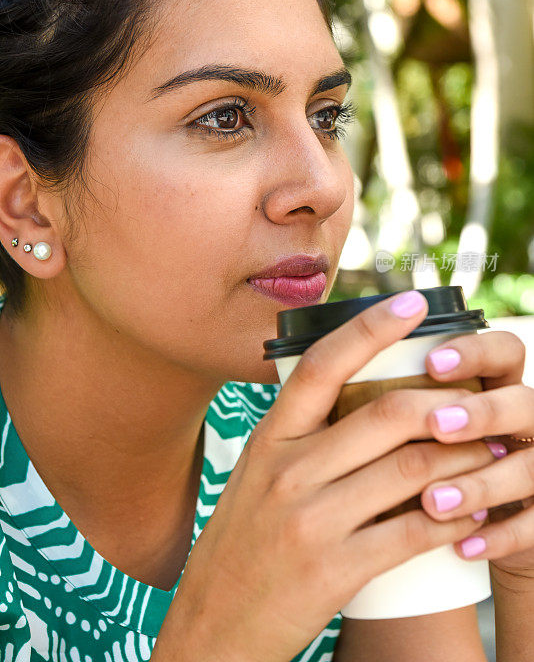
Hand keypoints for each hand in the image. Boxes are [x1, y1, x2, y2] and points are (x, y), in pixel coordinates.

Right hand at [154, 292, 496, 661]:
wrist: (214, 625)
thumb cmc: (242, 543)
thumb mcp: (255, 474)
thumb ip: (299, 437)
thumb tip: (360, 396)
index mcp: (268, 439)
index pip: (321, 366)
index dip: (370, 327)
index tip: (413, 302)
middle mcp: (287, 471)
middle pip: (383, 415)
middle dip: (445, 401)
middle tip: (478, 398)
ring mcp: (311, 521)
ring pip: (410, 470)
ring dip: (464, 457)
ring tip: (490, 451)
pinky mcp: (335, 570)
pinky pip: (412, 532)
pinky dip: (455, 518)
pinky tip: (474, 512)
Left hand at [414, 329, 533, 579]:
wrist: (478, 531)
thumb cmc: (430, 468)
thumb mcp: (420, 429)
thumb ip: (400, 406)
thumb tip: (338, 375)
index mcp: (496, 389)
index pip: (503, 351)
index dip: (474, 351)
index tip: (430, 362)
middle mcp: (523, 421)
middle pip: (522, 402)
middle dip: (480, 412)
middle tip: (436, 425)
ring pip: (529, 466)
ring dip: (480, 483)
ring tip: (433, 500)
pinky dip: (499, 535)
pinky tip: (464, 546)